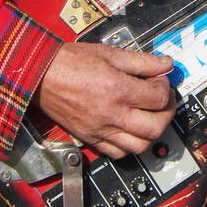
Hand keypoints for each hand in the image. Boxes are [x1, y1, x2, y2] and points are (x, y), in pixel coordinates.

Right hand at [33, 44, 176, 160]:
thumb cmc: (69, 63)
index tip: (161, 81)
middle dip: (167, 113)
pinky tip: (131, 130)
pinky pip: (118, 153)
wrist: (40, 75)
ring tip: (150, 117)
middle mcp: (112, 114)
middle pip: (156, 127)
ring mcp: (101, 130)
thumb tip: (165, 64)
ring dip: (152, 132)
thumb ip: (141, 61)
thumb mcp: (110, 54)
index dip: (166, 88)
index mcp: (119, 90)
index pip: (159, 98)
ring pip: (140, 146)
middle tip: (163, 101)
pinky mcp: (91, 138)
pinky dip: (130, 145)